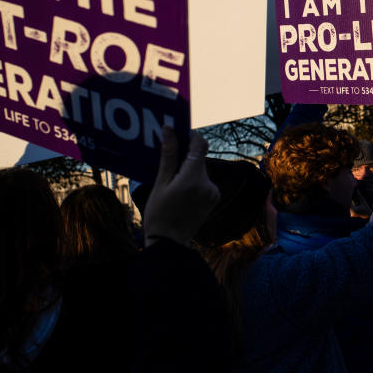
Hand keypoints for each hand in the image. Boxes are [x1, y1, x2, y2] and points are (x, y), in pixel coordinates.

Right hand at [143, 127, 219, 248]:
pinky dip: (193, 179)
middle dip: (185, 155)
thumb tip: (169, 130)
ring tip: (170, 179)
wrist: (169, 243)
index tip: (178, 134)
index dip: (190, 136)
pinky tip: (179, 190)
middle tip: (167, 158)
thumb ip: (168, 156)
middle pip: (199, 157)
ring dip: (188, 168)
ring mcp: (213, 192)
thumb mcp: (160, 184)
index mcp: (193, 179)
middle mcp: (208, 184)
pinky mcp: (214, 198)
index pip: (200, 145)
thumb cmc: (159, 214)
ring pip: (201, 169)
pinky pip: (204, 180)